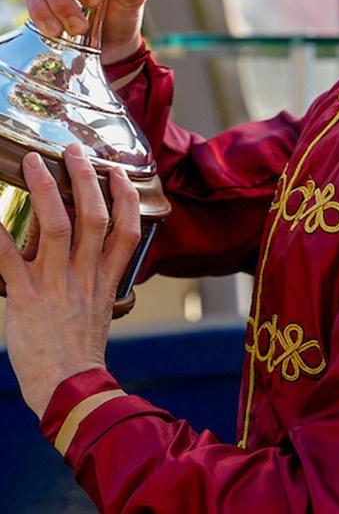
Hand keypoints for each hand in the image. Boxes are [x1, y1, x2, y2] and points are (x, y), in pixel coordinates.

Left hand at [0, 145, 140, 417]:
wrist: (69, 388)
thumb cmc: (81, 352)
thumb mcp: (100, 310)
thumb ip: (96, 280)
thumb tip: (88, 260)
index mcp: (106, 278)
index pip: (126, 229)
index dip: (125, 196)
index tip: (118, 172)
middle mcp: (85, 275)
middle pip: (93, 216)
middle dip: (86, 179)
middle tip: (74, 151)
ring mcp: (56, 284)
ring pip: (56, 226)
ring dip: (46, 190)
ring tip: (34, 163)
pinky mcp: (26, 298)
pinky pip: (9, 260)